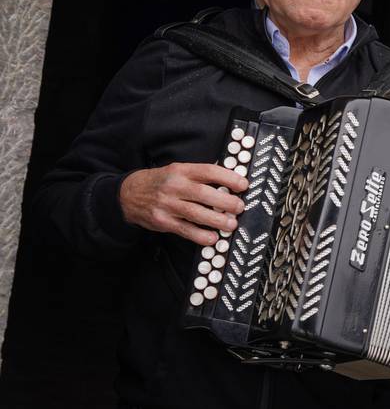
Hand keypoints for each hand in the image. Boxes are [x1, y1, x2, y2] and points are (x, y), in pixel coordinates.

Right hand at [119, 163, 247, 244]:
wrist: (128, 194)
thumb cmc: (161, 182)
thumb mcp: (178, 170)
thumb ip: (200, 175)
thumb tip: (230, 180)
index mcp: (182, 171)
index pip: (209, 171)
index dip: (229, 178)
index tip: (243, 185)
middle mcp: (175, 187)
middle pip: (204, 194)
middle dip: (226, 202)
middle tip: (240, 207)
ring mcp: (168, 205)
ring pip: (196, 213)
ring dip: (216, 220)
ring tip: (231, 224)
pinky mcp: (163, 221)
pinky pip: (184, 230)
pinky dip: (199, 235)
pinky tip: (212, 238)